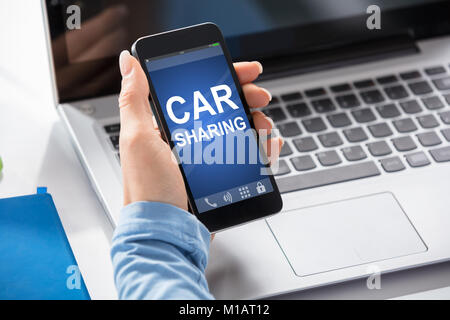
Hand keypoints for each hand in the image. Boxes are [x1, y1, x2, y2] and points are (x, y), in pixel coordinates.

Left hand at [118, 50, 282, 210]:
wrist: (167, 233)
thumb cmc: (148, 190)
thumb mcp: (137, 139)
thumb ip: (134, 99)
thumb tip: (129, 62)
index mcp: (167, 125)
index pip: (198, 90)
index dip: (223, 76)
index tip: (243, 70)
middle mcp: (188, 138)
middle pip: (224, 107)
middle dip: (246, 96)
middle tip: (260, 95)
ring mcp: (207, 157)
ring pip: (239, 129)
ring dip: (257, 121)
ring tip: (264, 127)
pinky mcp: (221, 175)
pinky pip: (246, 155)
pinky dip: (261, 147)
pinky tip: (268, 144)